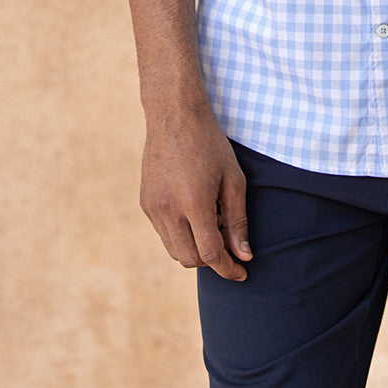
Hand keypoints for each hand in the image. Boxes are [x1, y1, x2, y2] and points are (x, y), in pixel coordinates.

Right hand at [139, 102, 251, 281]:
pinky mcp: (145, 203)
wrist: (174, 115)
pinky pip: (163, 233)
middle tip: (228, 241)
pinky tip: (194, 212)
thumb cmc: (210, 144)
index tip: (242, 273)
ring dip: (195, 248)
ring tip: (212, 222)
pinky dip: (181, 234)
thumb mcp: (233, 179)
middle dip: (211, 259)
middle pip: (190, 259)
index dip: (228, 268)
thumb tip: (243, 256)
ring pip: (174, 250)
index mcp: (194, 202)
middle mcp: (168, 209)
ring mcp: (152, 207)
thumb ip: (237, 221)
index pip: (210, 254)